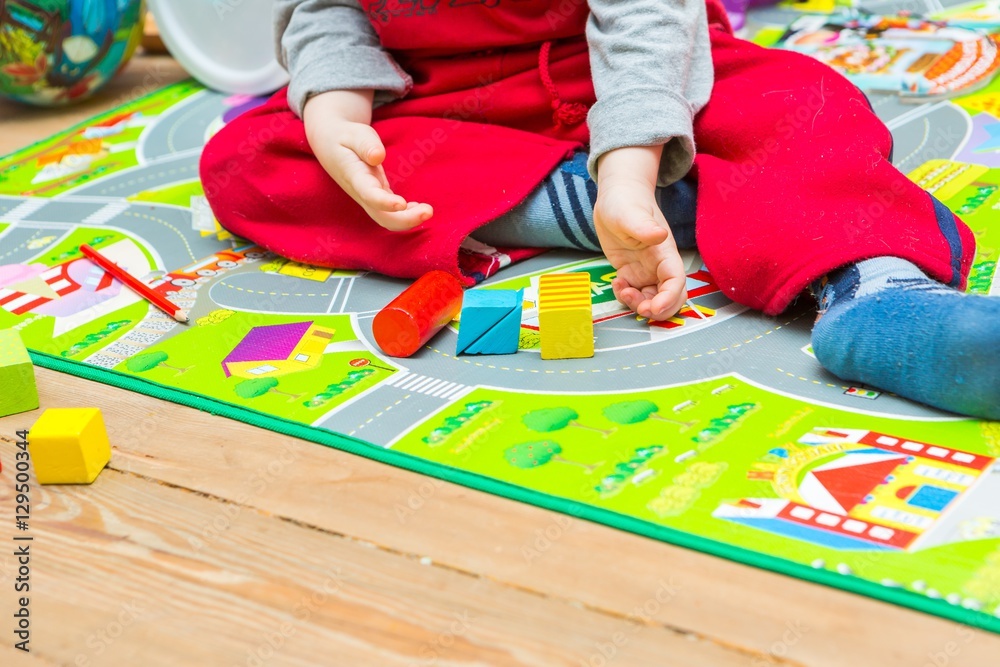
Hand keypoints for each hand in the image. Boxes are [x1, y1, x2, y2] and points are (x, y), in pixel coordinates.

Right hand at [303, 90, 432, 230]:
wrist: (330, 144)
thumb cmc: (345, 136)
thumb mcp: (354, 133)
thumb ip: (365, 143)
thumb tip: (378, 156)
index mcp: (354, 176)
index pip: (369, 194)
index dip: (384, 202)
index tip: (402, 204)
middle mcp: (361, 192)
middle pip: (381, 216)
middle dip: (404, 220)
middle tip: (428, 211)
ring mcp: (368, 197)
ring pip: (387, 218)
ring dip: (408, 219)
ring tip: (428, 210)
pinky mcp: (375, 196)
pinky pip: (390, 213)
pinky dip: (406, 214)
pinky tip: (420, 208)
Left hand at [594, 146, 686, 320]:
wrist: (615, 197)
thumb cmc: (625, 201)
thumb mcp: (630, 213)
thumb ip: (644, 226)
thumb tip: (660, 235)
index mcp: (665, 252)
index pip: (676, 282)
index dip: (669, 299)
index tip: (654, 308)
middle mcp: (659, 265)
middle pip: (670, 297)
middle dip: (658, 310)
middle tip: (638, 308)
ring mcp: (646, 270)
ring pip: (652, 299)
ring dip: (639, 304)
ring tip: (621, 289)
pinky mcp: (631, 272)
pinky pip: (634, 293)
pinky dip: (625, 296)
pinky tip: (616, 282)